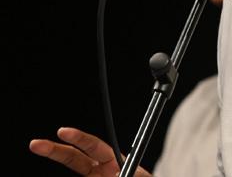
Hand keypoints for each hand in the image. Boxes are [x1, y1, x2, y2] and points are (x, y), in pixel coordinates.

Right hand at [29, 127, 151, 176]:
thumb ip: (123, 174)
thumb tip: (111, 173)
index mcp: (113, 161)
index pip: (93, 145)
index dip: (78, 138)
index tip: (63, 132)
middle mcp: (100, 172)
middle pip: (74, 158)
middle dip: (55, 150)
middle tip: (36, 144)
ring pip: (74, 174)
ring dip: (72, 169)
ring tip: (62, 156)